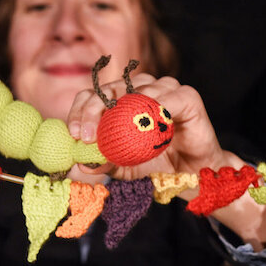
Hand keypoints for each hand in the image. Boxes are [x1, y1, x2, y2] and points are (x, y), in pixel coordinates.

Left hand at [67, 74, 236, 179]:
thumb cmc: (156, 165)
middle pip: (109, 89)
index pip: (92, 95)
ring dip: (126, 113)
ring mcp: (164, 89)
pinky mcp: (186, 97)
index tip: (74, 135)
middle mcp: (140, 89)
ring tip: (120, 136)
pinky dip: (157, 110)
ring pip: (137, 90)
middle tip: (86, 138)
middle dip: (94, 112)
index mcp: (120, 100)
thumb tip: (81, 163)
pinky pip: (168, 98)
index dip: (80, 111)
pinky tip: (150, 126)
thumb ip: (102, 161)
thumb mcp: (122, 166)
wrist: (190, 176)